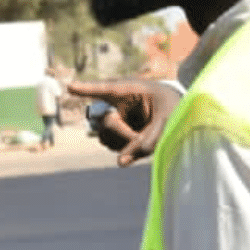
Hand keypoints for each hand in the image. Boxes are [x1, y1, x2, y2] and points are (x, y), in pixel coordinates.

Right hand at [66, 79, 182, 166]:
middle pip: (106, 124)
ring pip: (106, 137)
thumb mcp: (167, 120)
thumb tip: (120, 162)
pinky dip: (125, 151)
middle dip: (122, 134)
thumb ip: (150, 139)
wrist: (179, 112)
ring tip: (142, 138)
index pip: (103, 89)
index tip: (70, 87)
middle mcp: (117, 103)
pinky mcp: (118, 134)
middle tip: (140, 137)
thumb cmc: (172, 107)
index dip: (86, 89)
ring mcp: (115, 119)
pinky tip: (137, 146)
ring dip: (123, 143)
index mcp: (128, 90)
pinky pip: (112, 146)